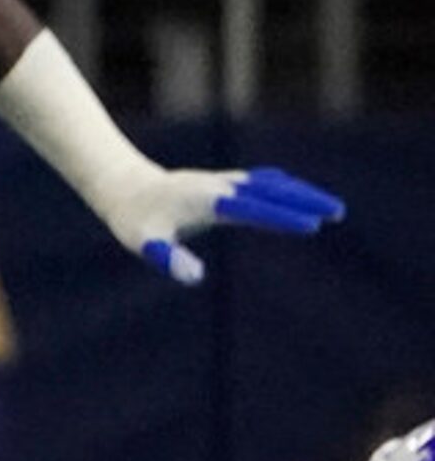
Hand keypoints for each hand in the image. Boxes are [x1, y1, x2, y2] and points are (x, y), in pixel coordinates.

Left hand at [96, 165, 342, 284]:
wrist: (123, 188)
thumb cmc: (133, 220)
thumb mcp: (144, 243)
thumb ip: (166, 258)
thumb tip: (193, 277)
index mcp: (206, 201)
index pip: (252, 209)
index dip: (281, 217)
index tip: (311, 227)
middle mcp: (220, 187)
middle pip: (270, 191)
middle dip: (304, 201)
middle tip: (337, 213)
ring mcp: (223, 183)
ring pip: (270, 184)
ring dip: (300, 193)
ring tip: (331, 208)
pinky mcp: (222, 184)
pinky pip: (261, 183)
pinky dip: (283, 188)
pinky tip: (296, 193)